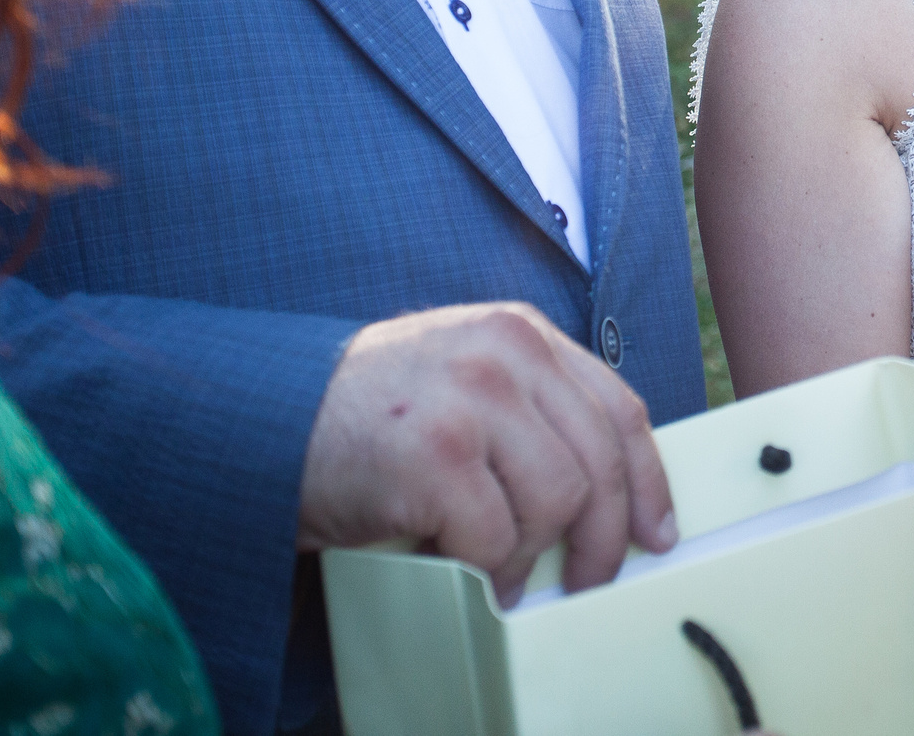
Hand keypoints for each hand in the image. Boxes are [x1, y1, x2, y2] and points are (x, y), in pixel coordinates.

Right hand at [298, 303, 676, 605]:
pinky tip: (459, 568)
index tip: (655, 532)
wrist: (259, 421)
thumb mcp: (460, 381)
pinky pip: (496, 537)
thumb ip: (528, 409)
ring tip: (500, 571)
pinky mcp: (434, 454)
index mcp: (520, 333)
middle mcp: (505, 353)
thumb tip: (604, 493)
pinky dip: (485, 568)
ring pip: (559, 500)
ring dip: (532, 554)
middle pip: (600, 461)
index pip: (618, 408)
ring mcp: (471, 399)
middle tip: (586, 580)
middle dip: (603, 537)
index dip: (647, 480)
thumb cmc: (363, 419)